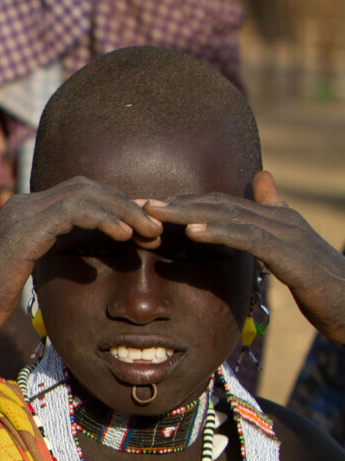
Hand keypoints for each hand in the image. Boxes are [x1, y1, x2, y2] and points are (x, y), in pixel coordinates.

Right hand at [0, 177, 162, 355]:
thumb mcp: (30, 275)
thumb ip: (56, 260)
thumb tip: (90, 267)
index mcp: (25, 213)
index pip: (79, 194)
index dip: (115, 206)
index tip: (143, 226)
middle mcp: (23, 205)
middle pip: (86, 186)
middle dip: (125, 203)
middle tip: (156, 225)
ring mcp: (22, 213)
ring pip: (84, 193)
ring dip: (123, 210)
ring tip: (150, 231)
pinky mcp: (26, 228)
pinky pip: (74, 210)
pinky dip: (104, 219)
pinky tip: (125, 236)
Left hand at [148, 171, 344, 341]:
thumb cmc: (322, 280)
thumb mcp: (290, 249)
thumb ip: (273, 215)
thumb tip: (262, 179)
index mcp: (274, 218)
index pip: (221, 203)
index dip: (185, 202)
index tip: (148, 205)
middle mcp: (278, 218)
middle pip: (219, 204)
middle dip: (177, 203)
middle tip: (139, 202)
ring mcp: (285, 233)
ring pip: (229, 215)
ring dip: (189, 212)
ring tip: (156, 212)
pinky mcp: (289, 253)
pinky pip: (249, 237)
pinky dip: (220, 231)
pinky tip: (193, 231)